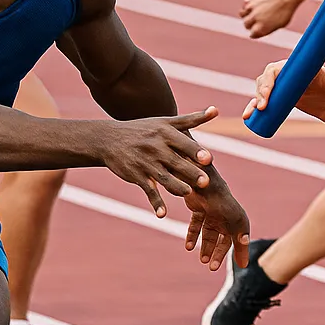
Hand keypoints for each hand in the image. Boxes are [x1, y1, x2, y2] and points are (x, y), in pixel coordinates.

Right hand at [99, 108, 219, 216]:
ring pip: (164, 178)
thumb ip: (192, 119)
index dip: (196, 151)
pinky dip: (155, 202)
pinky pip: (148, 191)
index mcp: (165, 133)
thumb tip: (216, 110)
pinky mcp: (136, 176)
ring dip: (176, 187)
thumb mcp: (165, 122)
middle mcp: (156, 147)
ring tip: (187, 193)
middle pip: (176, 162)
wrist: (109, 139)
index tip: (208, 159)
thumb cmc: (143, 130)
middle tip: (205, 182)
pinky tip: (162, 214)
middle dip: (190, 172)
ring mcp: (145, 163)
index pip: (184, 144)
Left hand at [182, 181, 249, 270]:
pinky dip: (193, 236)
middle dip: (218, 253)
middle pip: (223, 238)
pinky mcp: (197, 206)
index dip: (237, 253)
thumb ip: (239, 243)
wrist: (200, 178)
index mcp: (236, 217)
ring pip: (210, 233)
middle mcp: (225, 214)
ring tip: (202, 260)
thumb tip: (244, 265)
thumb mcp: (234, 222)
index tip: (237, 266)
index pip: (237, 239)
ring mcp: (211, 211)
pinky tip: (189, 247)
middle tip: (212, 267)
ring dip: (206, 247)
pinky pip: (197, 224)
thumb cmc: (220, 200)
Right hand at [240, 0, 300, 38]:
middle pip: (246, 24)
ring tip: (255, 11)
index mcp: (261, 29)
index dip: (256, 32)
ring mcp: (250, 8)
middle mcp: (254, 19)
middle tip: (257, 19)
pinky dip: (248, 4)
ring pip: (242, 14)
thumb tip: (261, 30)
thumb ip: (268, 28)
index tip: (259, 29)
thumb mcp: (280, 24)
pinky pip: (244, 4)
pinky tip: (255, 3)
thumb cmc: (287, 9)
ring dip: (247, 14)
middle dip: (251, 24)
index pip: (253, 34)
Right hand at [242, 61, 324, 130]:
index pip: (287, 68)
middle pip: (274, 75)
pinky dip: (261, 107)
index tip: (267, 98)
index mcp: (318, 73)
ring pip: (271, 87)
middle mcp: (305, 76)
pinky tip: (251, 117)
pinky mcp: (298, 99)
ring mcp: (300, 87)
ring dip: (256, 98)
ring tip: (249, 115)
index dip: (272, 79)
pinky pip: (275, 100)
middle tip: (259, 108)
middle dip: (261, 89)